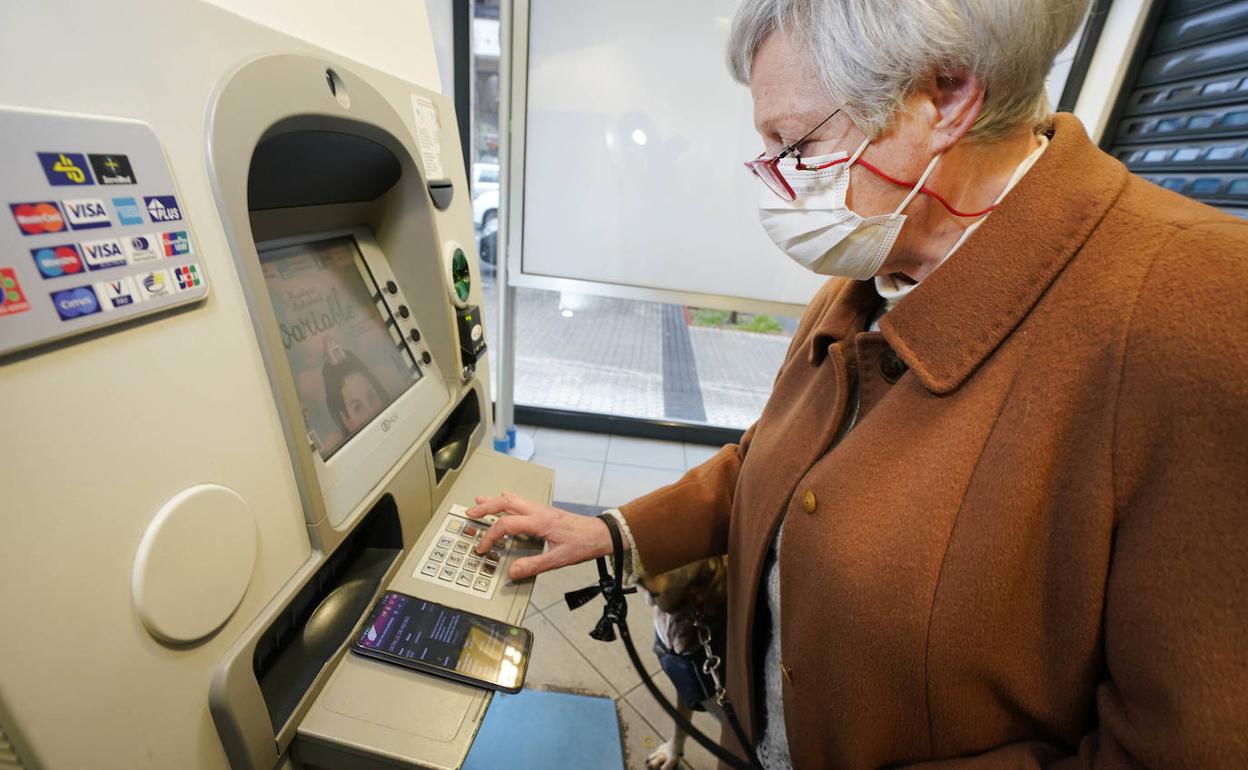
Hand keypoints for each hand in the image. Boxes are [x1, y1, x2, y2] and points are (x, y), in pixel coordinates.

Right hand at [466, 492, 615, 580]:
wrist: (602, 534)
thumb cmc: (583, 544)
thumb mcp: (558, 559)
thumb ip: (534, 566)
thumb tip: (512, 572)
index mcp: (539, 522)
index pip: (506, 524)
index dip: (490, 536)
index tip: (482, 548)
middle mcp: (538, 512)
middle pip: (505, 503)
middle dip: (485, 507)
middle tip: (470, 513)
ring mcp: (542, 510)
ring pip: (513, 499)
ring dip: (495, 501)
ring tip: (479, 501)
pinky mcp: (546, 512)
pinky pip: (522, 501)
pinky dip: (508, 501)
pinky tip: (506, 499)